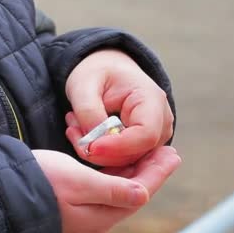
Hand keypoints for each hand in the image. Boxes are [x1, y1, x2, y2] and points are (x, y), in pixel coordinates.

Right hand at [32, 146, 180, 232]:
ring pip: (121, 190)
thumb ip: (111, 190)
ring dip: (136, 170)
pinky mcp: (76, 204)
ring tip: (150, 152)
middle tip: (168, 150)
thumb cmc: (41, 181)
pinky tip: (122, 161)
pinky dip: (118, 173)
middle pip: (133, 192)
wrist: (5, 189)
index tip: (173, 153)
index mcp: (101, 215)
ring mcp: (86, 213)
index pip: (139, 192)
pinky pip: (106, 189)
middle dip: (151, 171)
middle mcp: (97, 218)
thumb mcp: (77, 182)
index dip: (158, 173)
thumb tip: (143, 195)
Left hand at [65, 49, 173, 166]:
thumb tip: (94, 144)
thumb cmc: (98, 73)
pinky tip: (82, 135)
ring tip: (75, 126)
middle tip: (72, 130)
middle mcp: (161, 122)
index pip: (145, 135)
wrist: (106, 71)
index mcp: (152, 100)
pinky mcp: (142, 148)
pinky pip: (121, 161)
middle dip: (100, 150)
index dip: (117, 146)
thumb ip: (89, 113)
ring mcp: (155, 138)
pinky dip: (99, 153)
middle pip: (135, 153)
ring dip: (95, 150)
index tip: (89, 146)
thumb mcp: (84, 85)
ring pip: (125, 161)